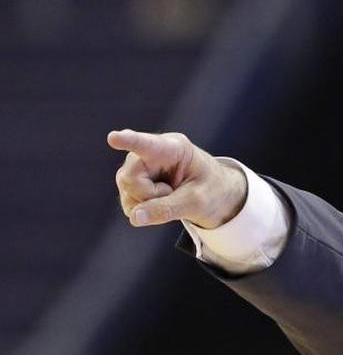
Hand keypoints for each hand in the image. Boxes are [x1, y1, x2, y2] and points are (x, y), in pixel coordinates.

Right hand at [108, 129, 247, 228]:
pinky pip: (129, 204)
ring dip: (148, 204)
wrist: (215, 194)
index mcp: (172, 148)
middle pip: (129, 178)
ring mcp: (138, 168)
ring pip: (126, 192)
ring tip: (170, 195)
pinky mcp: (133, 184)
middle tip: (172, 193)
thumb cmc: (211, 190)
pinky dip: (145, 211)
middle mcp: (148, 154)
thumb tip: (134, 217)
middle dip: (148, 195)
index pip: (147, 144)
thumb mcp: (197, 202)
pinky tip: (161, 202)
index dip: (129, 141)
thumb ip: (167, 209)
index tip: (113, 137)